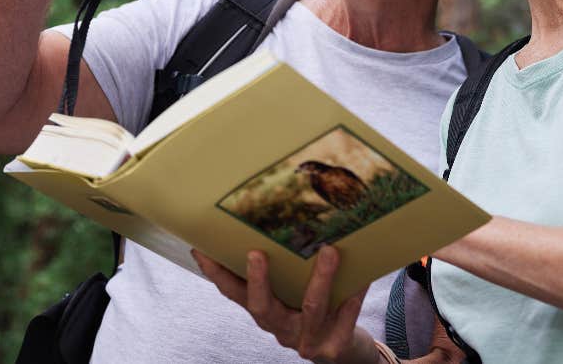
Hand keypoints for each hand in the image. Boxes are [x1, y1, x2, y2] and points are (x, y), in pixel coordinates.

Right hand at [193, 246, 376, 363]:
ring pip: (312, 309)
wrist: (343, 352)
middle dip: (258, 281)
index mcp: (266, 311)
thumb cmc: (313, 309)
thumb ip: (285, 267)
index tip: (202, 250)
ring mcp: (306, 340)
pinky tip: (361, 278)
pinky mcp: (333, 346)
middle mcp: (280, 328)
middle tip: (256, 253)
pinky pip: (345, 318)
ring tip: (330, 251)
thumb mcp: (293, 292)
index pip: (233, 293)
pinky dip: (353, 296)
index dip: (215, 274)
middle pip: (262, 308)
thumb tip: (275, 213)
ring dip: (320, 279)